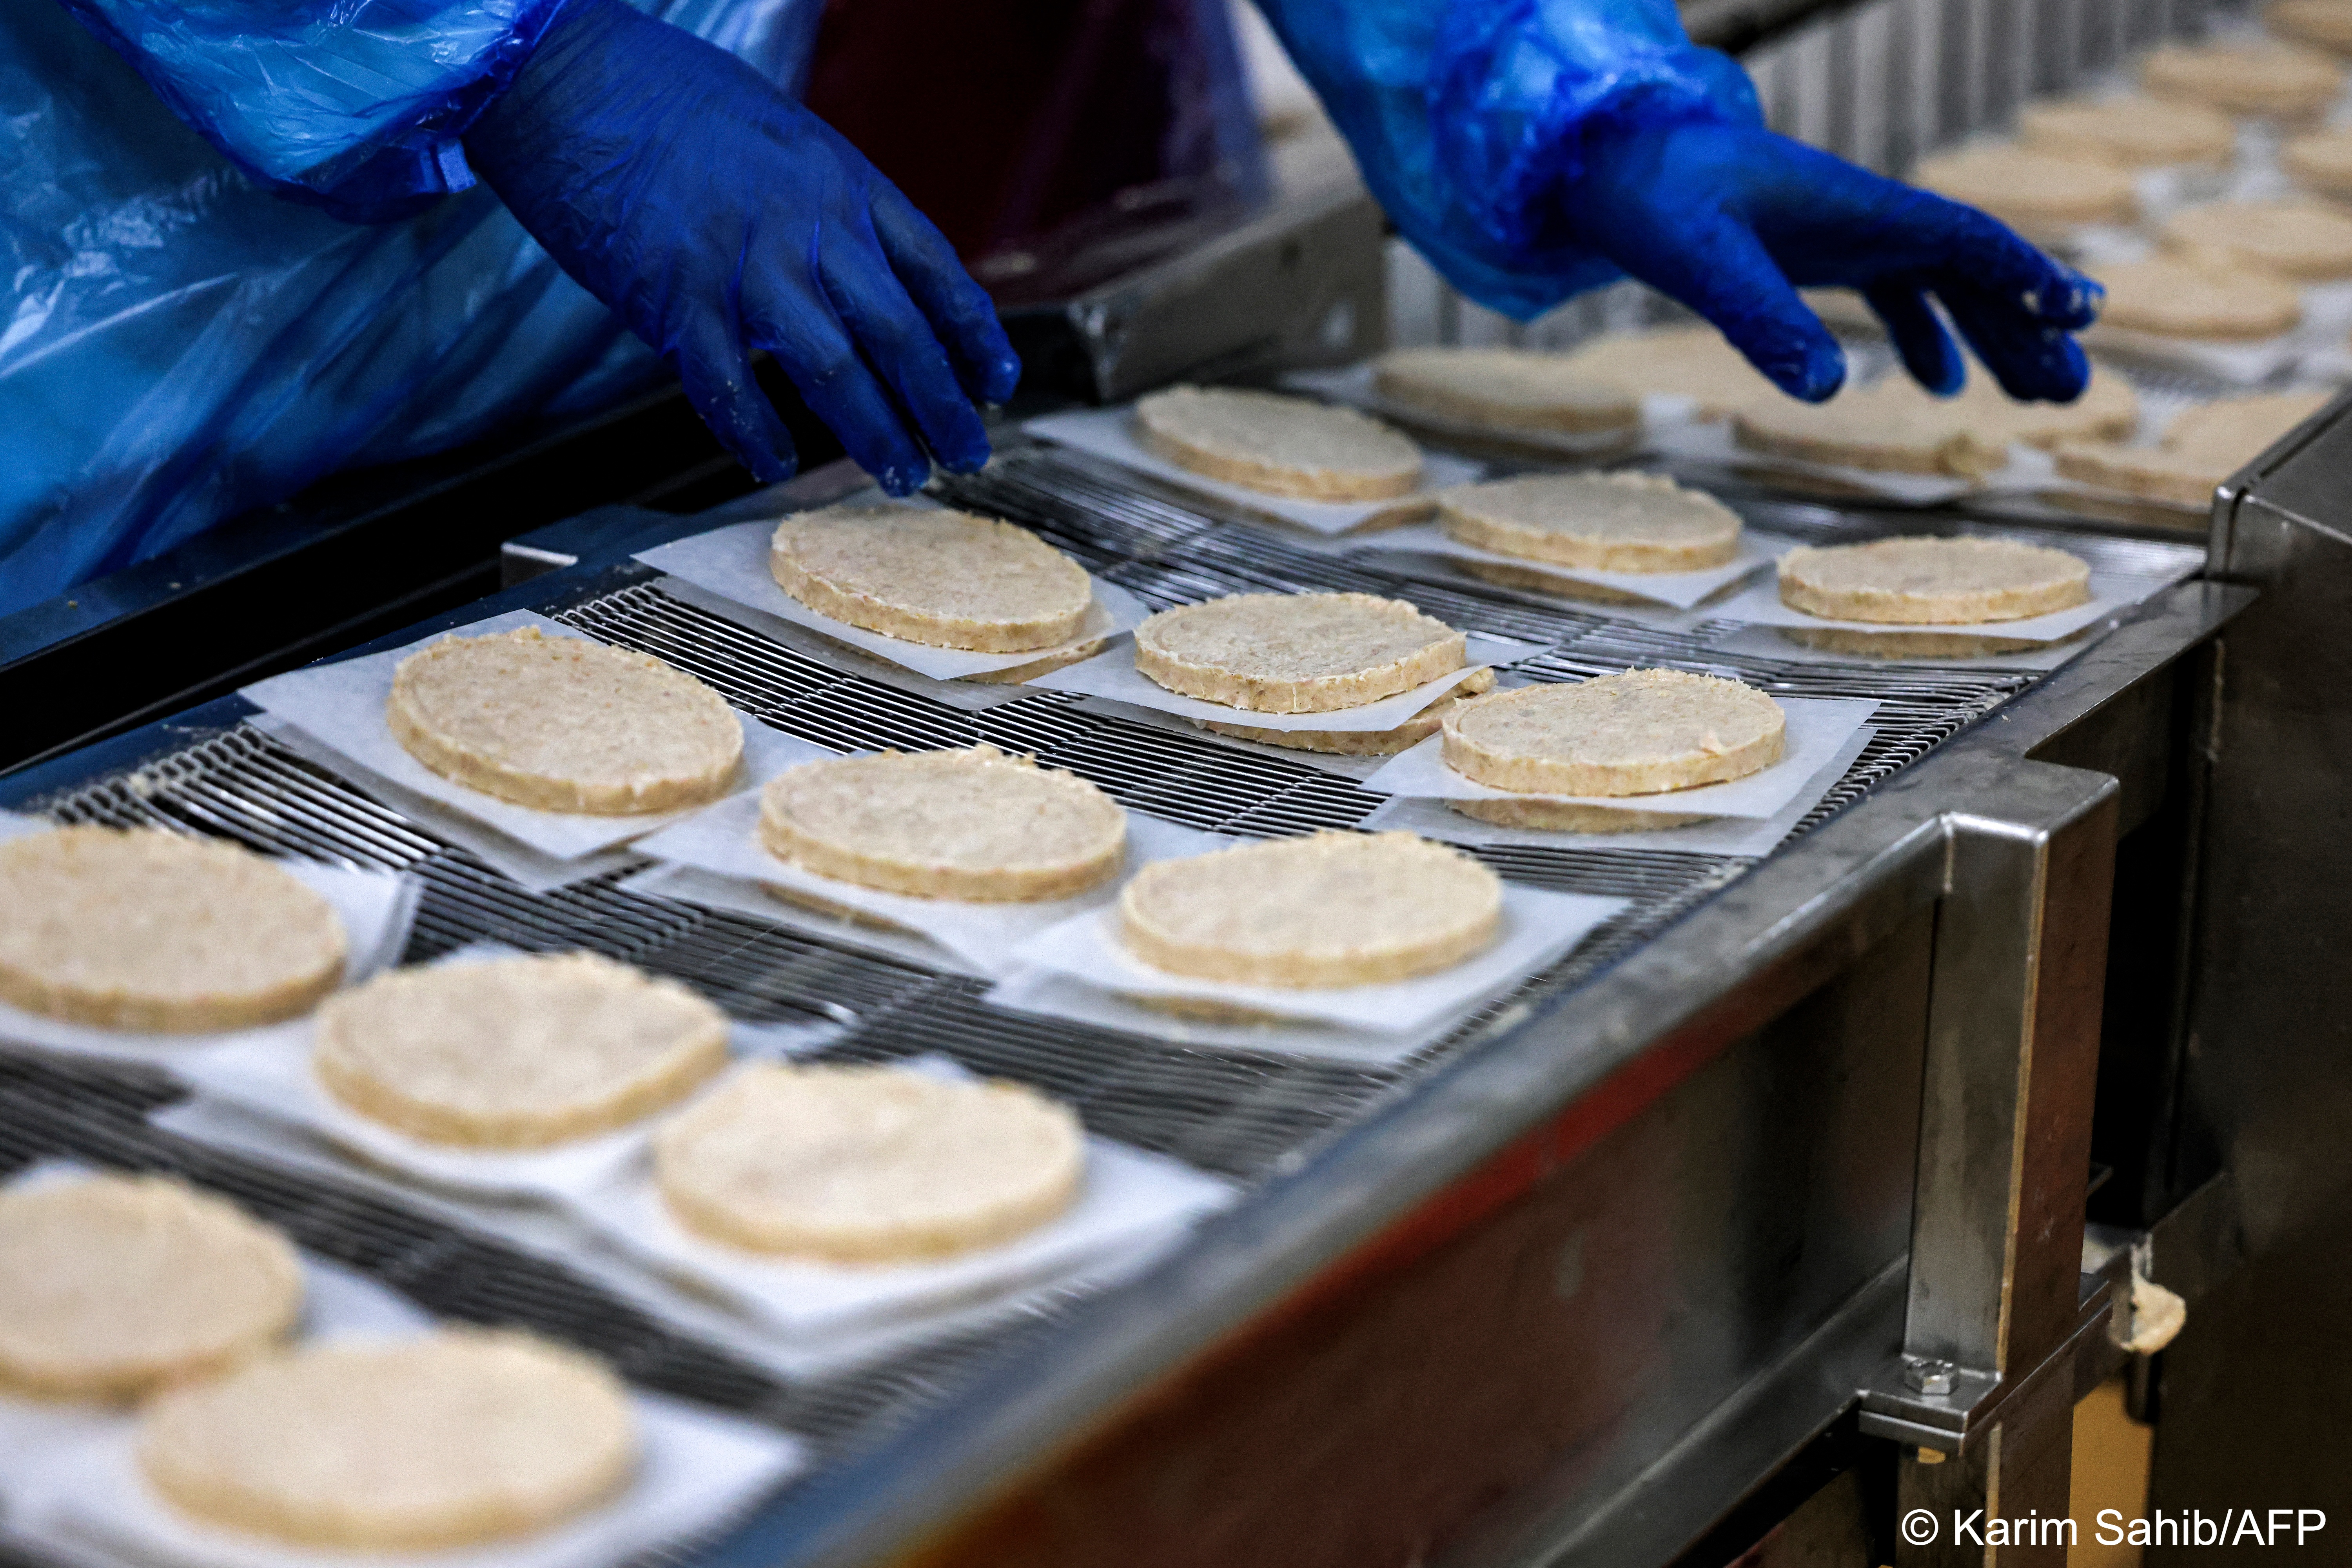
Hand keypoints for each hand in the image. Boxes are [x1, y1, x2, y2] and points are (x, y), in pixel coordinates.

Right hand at [463, 0, 1019, 493]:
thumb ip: (829, 207)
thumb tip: (865, 270)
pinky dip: (756, 432)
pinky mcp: (677, 297)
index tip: (996, 382)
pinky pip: (730, 385)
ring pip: (836, 369)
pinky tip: (775, 465)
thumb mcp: (786, 139)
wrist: (573, 75)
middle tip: (966, 454)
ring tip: (901, 475)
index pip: (936, 269)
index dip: (975, 334)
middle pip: (902, 332)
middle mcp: (808, 226)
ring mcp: (744, 265)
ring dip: (876, 432)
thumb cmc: (672, 100)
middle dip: (943, 405)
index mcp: (842, 183)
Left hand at [1563, 120, 2099, 402]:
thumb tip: (1829, 391)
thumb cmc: (1654, 200)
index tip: (2079, 315)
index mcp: (1856, 211)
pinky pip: (1891, 291)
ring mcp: (1842, 234)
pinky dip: (1922, 334)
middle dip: (2026, 326)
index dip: (2024, 277)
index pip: (1965, 241)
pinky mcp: (1812, 252)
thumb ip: (1764, 322)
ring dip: (1989, 335)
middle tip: (2074, 387)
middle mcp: (1863, 218)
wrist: (1604, 163)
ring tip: (2035, 393)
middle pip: (1971, 271)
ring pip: (1941, 284)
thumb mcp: (1705, 264)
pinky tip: (1937, 383)